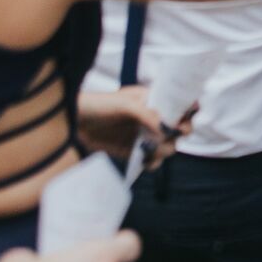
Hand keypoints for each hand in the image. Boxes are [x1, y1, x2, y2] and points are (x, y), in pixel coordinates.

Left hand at [76, 85, 190, 171]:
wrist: (73, 123)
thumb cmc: (98, 105)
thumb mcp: (123, 105)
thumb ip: (146, 114)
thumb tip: (165, 129)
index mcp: (153, 100)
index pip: (179, 104)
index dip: (188, 112)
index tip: (185, 121)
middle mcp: (152, 117)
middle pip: (178, 127)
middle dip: (179, 134)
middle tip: (171, 136)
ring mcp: (144, 135)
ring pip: (168, 145)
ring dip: (165, 150)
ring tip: (151, 150)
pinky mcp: (134, 151)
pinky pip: (152, 159)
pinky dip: (153, 162)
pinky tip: (145, 161)